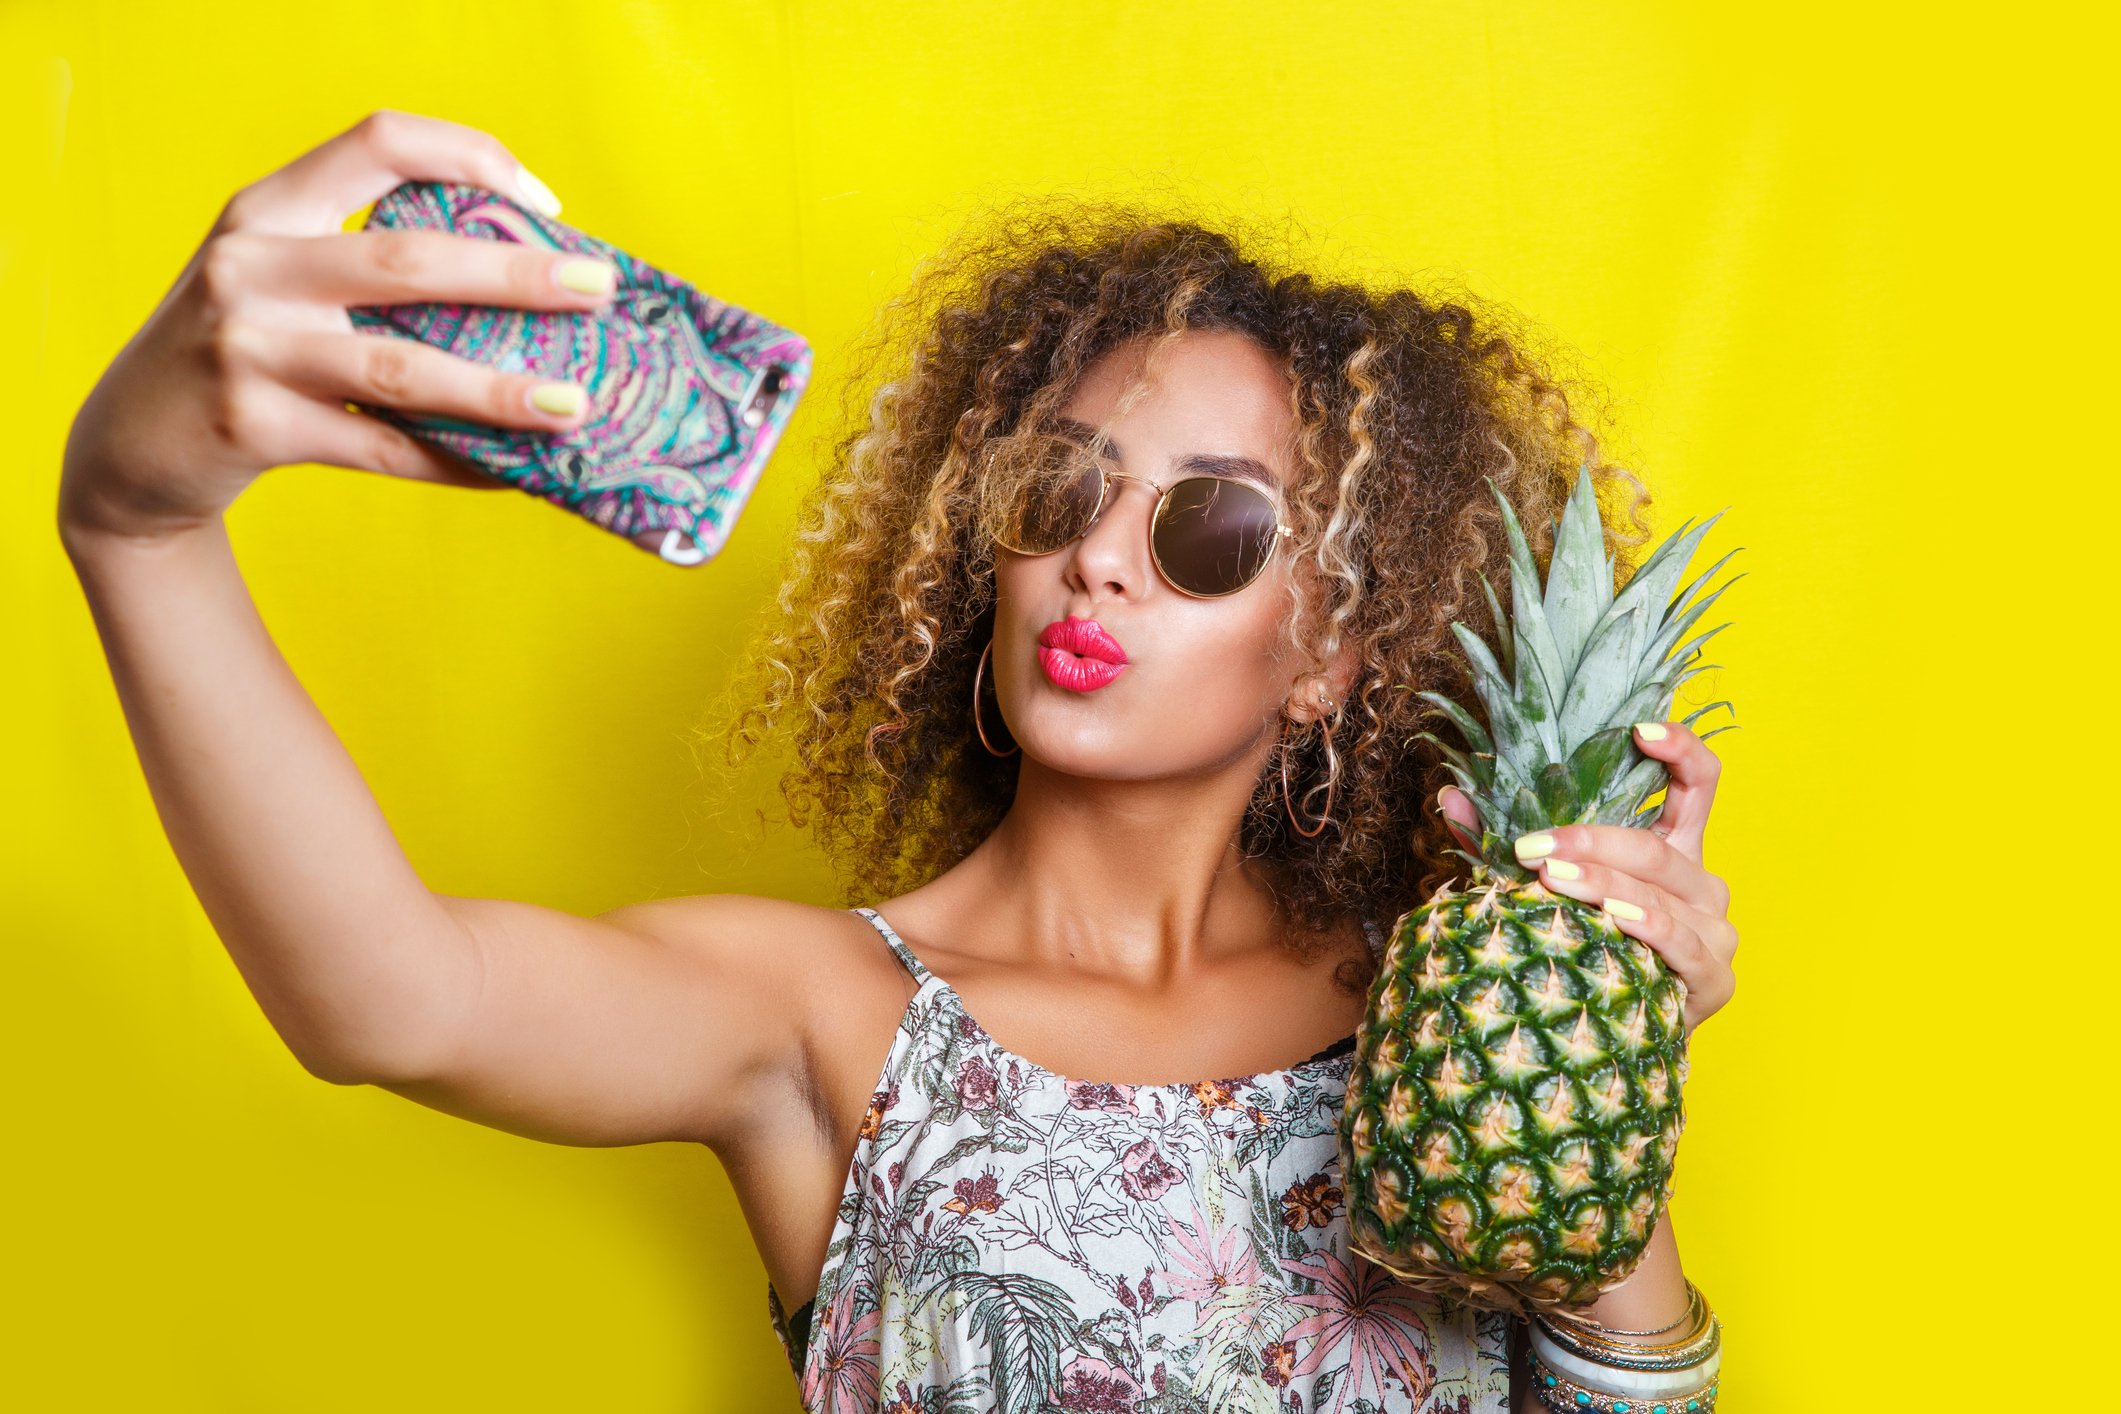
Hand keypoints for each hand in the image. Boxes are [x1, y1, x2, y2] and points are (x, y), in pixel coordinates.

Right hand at [58, 108, 618, 547]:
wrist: (128, 445)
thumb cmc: (239, 349)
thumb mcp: (276, 278)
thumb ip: (364, 263)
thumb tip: (524, 279)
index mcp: (268, 208)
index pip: (378, 142)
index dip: (470, 156)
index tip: (544, 202)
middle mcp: (253, 266)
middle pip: (409, 260)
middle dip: (518, 274)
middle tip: (599, 289)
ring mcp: (249, 348)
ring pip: (401, 368)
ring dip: (499, 390)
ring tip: (576, 405)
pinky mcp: (255, 428)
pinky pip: (384, 447)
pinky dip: (458, 461)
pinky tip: (515, 470)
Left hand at [1438, 721, 1736, 1032]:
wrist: (1612, 1034)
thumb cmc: (1584, 948)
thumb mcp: (1549, 886)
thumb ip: (1505, 839)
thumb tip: (1452, 796)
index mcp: (1676, 848)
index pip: (1698, 783)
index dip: (1679, 748)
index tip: (1636, 729)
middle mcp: (1703, 882)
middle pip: (1654, 845)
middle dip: (1588, 839)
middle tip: (1530, 844)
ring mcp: (1716, 930)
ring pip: (1659, 891)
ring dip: (1601, 882)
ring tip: (1550, 876)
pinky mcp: (1715, 979)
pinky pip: (1679, 943)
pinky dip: (1644, 927)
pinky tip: (1612, 919)